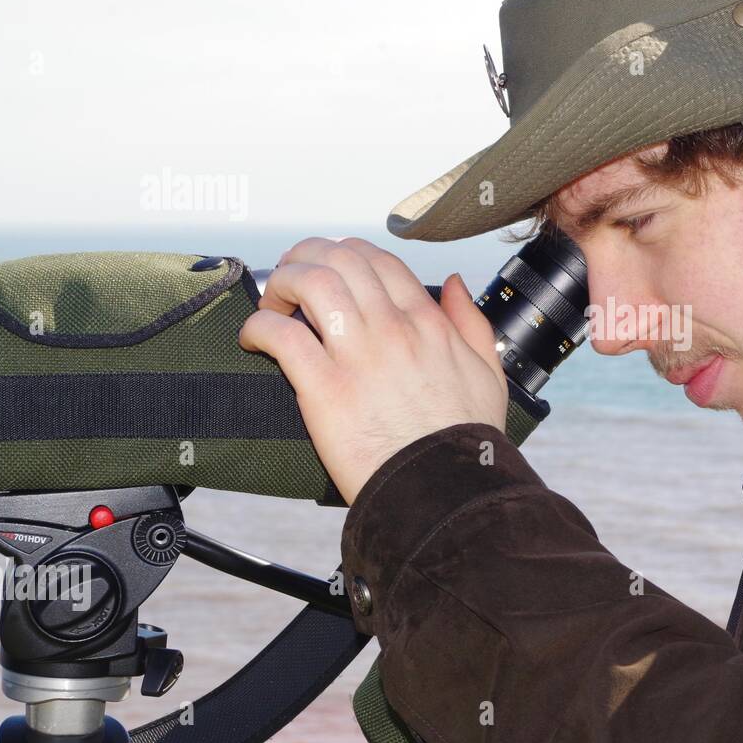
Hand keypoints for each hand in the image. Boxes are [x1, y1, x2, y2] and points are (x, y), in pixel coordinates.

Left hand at [238, 236, 508, 505]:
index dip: (345, 253)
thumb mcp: (487, 372)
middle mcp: (391, 329)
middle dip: (305, 257)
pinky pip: (281, 336)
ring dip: (281, 282)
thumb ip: (471, 322)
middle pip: (339, 259)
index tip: (329, 268)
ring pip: (309, 283)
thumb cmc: (465, 438)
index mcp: (427, 323)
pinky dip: (259, 326)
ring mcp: (357, 356)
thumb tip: (452, 283)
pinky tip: (254, 338)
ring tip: (272, 303)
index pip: (378, 259)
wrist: (445, 488)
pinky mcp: (324, 389)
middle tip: (290, 276)